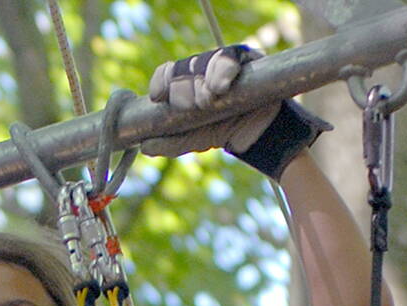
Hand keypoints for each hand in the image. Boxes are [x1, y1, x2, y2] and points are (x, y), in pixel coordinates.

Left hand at [144, 45, 330, 177]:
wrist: (261, 140)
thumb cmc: (226, 133)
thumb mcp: (195, 139)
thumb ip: (171, 142)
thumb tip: (145, 146)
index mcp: (188, 82)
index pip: (169, 72)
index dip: (161, 81)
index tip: (157, 96)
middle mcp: (204, 69)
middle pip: (186, 67)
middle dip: (185, 88)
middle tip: (195, 106)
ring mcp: (226, 62)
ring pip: (205, 62)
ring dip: (204, 83)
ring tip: (210, 100)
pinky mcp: (249, 60)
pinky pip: (231, 58)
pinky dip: (223, 71)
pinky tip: (222, 86)